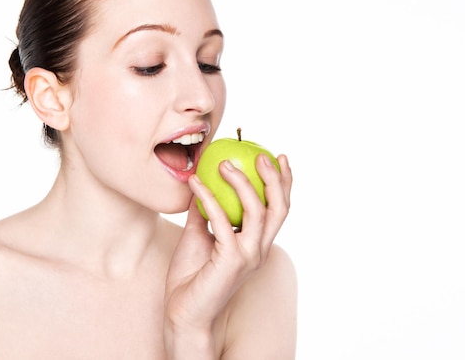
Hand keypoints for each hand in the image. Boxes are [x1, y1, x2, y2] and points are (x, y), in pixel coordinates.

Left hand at [163, 153, 291, 353]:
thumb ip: (207, 211)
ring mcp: (248, 256)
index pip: (279, 209)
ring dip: (242, 182)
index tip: (278, 157)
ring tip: (224, 163)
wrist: (181, 310)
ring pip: (257, 212)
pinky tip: (196, 184)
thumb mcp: (200, 234)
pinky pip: (221, 221)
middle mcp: (259, 249)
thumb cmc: (191, 275)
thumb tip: (204, 181)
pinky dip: (209, 198)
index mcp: (258, 243)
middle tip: (261, 154)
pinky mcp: (231, 261)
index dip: (284, 182)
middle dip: (275, 178)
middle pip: (279, 208)